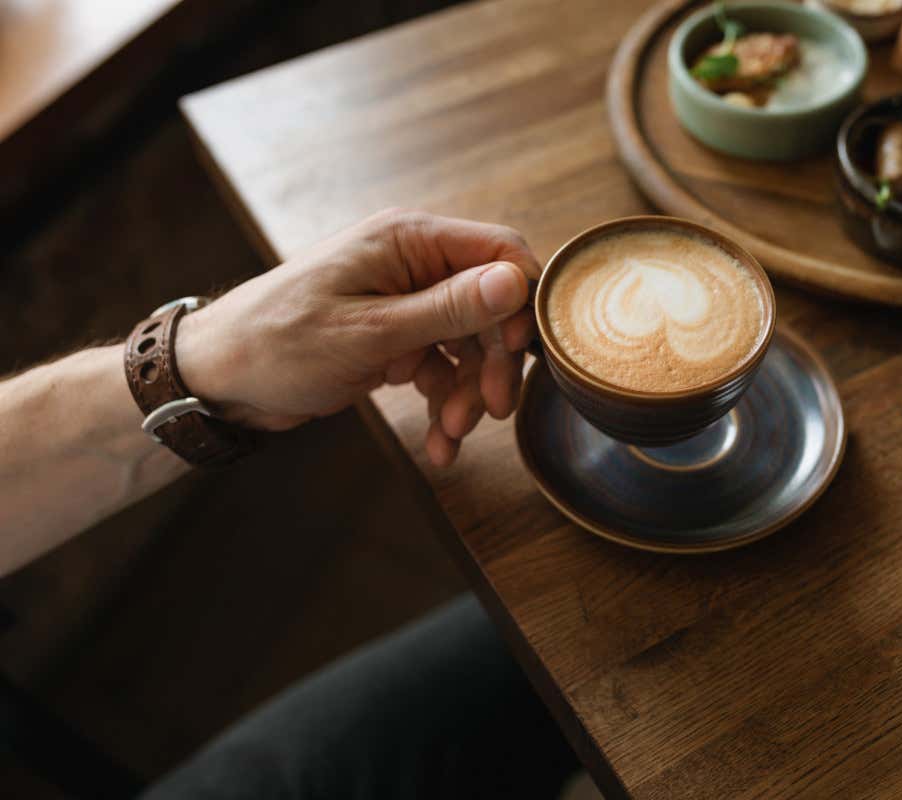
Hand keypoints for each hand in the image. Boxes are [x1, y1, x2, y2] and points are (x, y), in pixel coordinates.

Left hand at [175, 210, 539, 465]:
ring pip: (467, 345)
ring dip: (467, 392)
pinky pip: (439, 368)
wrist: (218, 379)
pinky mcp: (394, 338)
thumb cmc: (280, 343)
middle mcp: (412, 263)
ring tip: (452, 434)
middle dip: (491, 363)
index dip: (519, 301)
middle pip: (487, 307)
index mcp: (409, 240)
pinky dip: (443, 404)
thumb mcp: (372, 332)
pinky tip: (438, 443)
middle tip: (491, 410)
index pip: (499, 250)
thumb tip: (515, 281)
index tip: (519, 352)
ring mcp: (404, 302)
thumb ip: (448, 309)